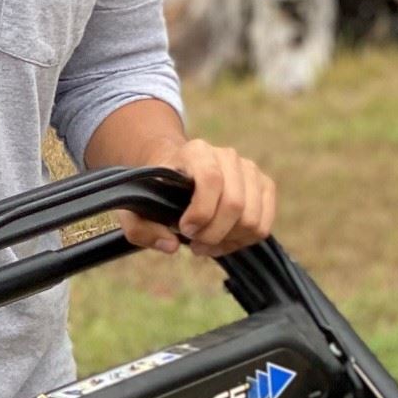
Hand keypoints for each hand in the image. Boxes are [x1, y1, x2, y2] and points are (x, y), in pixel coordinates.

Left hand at [120, 138, 277, 258]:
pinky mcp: (264, 187)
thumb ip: (140, 229)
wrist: (177, 176)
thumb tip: (170, 245)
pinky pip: (263, 225)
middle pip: (235, 203)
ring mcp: (250, 170)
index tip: (184, 230)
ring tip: (206, 243)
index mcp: (196, 151)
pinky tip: (223, 241)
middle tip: (194, 242)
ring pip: (252, 218)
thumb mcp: (134, 208)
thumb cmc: (156, 192)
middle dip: (213, 233)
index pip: (211, 179)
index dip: (201, 212)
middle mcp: (227, 156)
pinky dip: (243, 241)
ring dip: (228, 240)